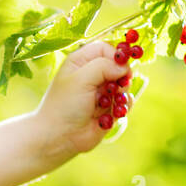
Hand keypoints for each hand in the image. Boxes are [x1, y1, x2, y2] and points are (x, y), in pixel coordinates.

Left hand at [31, 40, 135, 161]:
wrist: (59, 137)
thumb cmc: (64, 106)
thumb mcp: (80, 79)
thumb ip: (103, 66)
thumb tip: (124, 66)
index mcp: (80, 62)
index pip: (106, 48)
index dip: (116, 55)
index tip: (122, 66)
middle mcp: (92, 74)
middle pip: (119, 66)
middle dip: (120, 77)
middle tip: (115, 87)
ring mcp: (101, 92)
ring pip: (124, 85)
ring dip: (120, 94)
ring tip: (105, 105)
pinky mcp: (109, 108)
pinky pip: (126, 102)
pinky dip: (121, 107)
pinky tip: (110, 115)